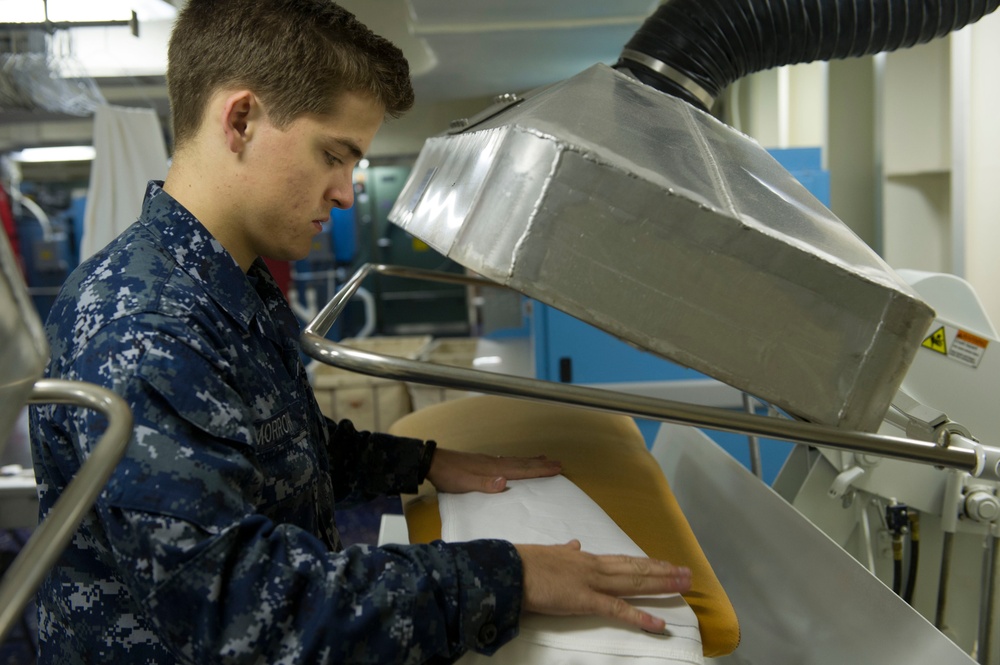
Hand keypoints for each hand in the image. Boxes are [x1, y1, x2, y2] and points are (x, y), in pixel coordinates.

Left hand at [425, 448, 561, 493]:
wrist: (432, 462)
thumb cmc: (448, 475)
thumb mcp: (464, 483)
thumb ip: (484, 484)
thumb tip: (504, 482)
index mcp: (493, 469)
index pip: (522, 470)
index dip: (540, 470)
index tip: (557, 468)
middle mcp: (494, 463)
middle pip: (522, 464)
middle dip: (541, 465)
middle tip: (558, 463)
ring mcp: (487, 462)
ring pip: (515, 461)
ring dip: (530, 462)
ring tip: (543, 459)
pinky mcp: (481, 463)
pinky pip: (505, 461)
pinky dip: (515, 461)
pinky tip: (514, 463)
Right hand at [515, 540, 691, 633]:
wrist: (509, 568)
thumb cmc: (524, 562)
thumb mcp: (549, 552)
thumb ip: (565, 550)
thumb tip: (574, 543)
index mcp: (584, 557)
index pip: (623, 559)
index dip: (646, 562)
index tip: (666, 563)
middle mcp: (594, 566)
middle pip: (635, 569)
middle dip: (663, 572)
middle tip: (689, 574)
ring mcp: (592, 582)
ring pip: (634, 583)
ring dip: (661, 584)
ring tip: (685, 585)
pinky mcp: (585, 600)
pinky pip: (617, 610)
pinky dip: (640, 617)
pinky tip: (659, 624)